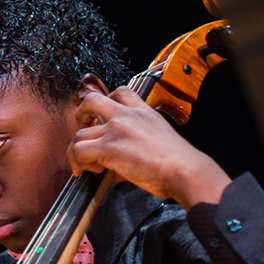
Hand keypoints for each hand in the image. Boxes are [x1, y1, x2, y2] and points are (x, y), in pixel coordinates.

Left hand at [69, 84, 230, 209]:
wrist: (185, 171)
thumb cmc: (179, 162)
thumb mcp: (160, 139)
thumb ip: (137, 141)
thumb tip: (120, 162)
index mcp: (143, 111)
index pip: (119, 92)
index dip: (105, 103)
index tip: (101, 119)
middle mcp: (127, 115)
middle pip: (90, 100)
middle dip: (80, 115)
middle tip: (85, 133)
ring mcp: (116, 128)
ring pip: (79, 134)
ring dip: (78, 151)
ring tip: (92, 165)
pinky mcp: (108, 146)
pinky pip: (78, 150)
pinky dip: (78, 162)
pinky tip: (92, 170)